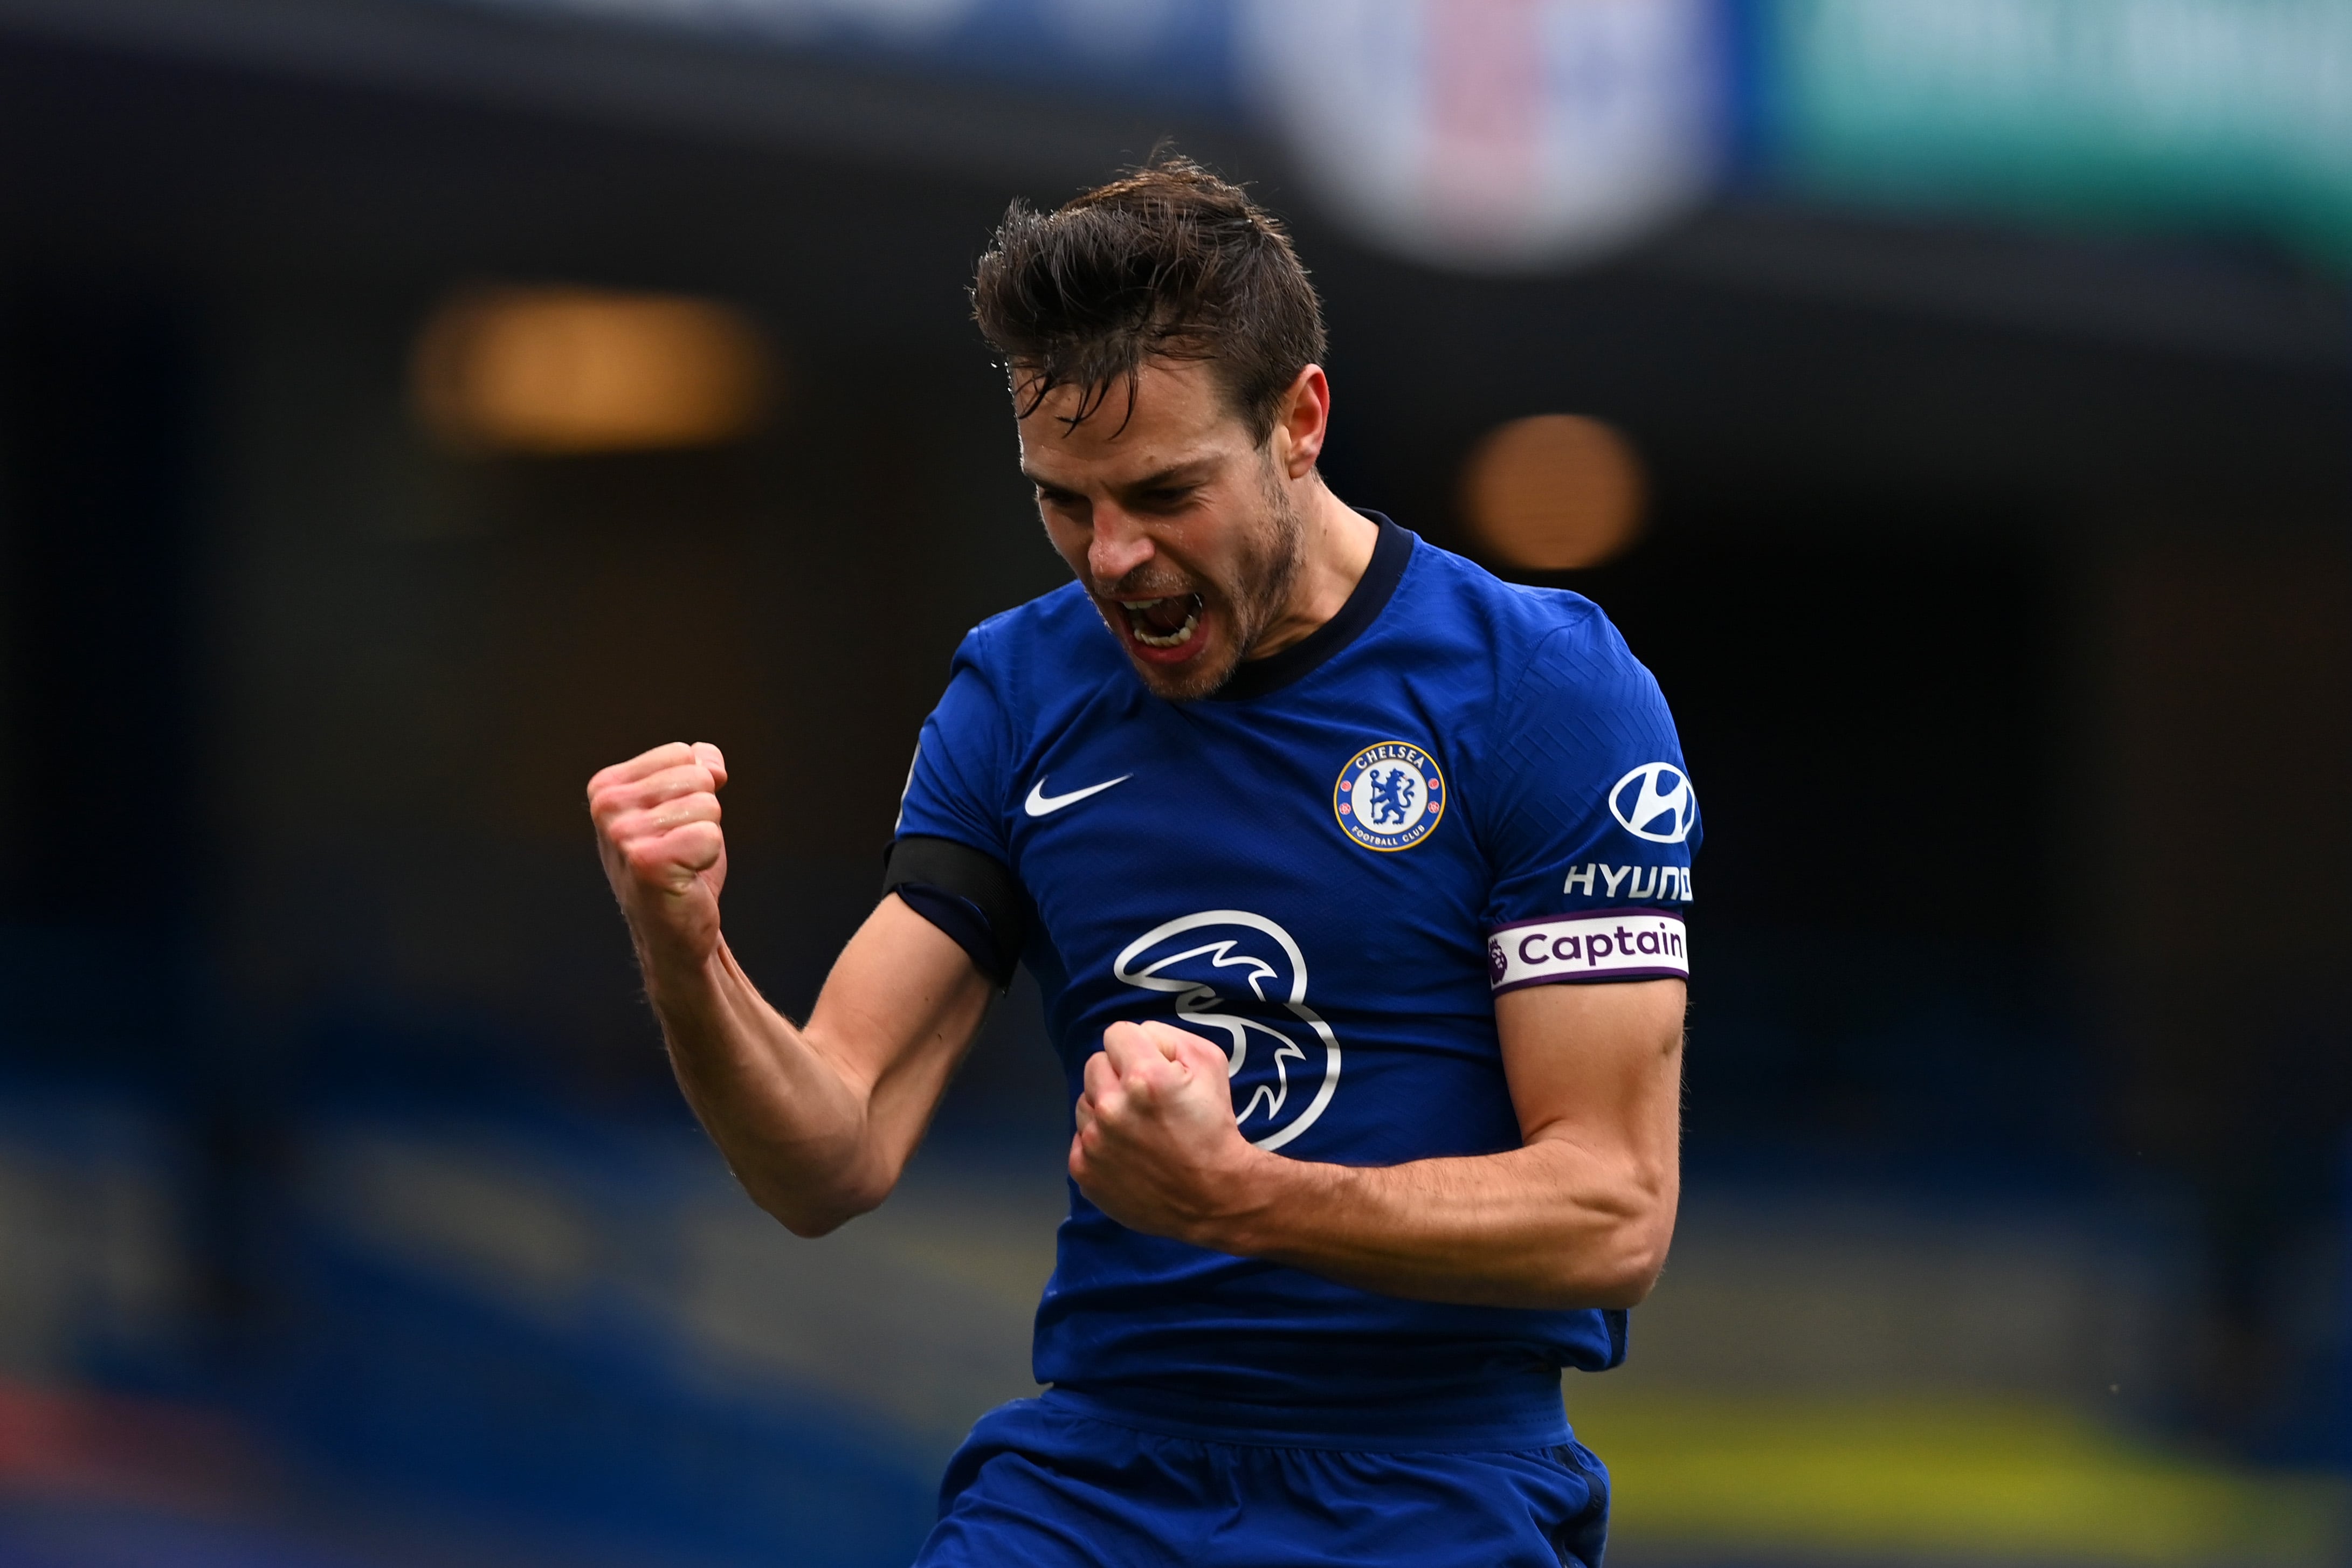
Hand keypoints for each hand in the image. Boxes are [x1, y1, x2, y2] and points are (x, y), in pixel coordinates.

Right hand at [587, 741, 729, 973]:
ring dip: (706, 836)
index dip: (695, 789)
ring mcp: (622, 834)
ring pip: (707, 805)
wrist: (674, 930)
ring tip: (681, 861)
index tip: (674, 824)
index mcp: (607, 786)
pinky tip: (686, 877)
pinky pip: (710, 835)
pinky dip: (708, 857)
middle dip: (704, 812)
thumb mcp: (684, 805)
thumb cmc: (679, 864)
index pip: (683, 754)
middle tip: (681, 847)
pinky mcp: (646, 862)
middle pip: (697, 776)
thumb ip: (698, 768)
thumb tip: (712, 763)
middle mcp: (606, 806)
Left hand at [1071, 1021, 1265, 1247]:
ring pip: (1085, 1102)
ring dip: (1106, 1108)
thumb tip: (1139, 1038)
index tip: (1153, 1067)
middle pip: (1095, 1065)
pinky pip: (1080, 1138)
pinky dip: (1101, 1142)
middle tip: (1146, 1100)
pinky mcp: (1084, 1171)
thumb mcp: (1210, 1063)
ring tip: (1138, 1129)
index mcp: (1144, 1077)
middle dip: (1118, 1075)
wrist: (1214, 1196)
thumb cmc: (1214, 1127)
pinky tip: (1128, 1153)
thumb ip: (1168, 1037)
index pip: (1116, 1034)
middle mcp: (1112, 1107)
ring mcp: (1094, 1142)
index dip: (1138, 1047)